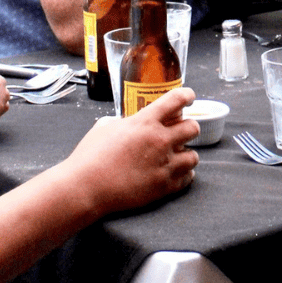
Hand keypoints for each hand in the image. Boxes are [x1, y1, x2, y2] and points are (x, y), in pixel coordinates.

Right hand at [64, 88, 199, 215]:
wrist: (87, 187)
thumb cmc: (91, 156)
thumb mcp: (104, 127)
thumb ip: (122, 122)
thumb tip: (125, 123)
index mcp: (144, 122)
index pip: (175, 100)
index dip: (186, 96)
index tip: (189, 97)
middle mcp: (159, 140)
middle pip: (192, 128)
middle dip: (188, 127)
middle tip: (181, 131)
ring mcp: (164, 164)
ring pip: (194, 156)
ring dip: (187, 154)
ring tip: (178, 156)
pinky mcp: (164, 186)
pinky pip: (187, 178)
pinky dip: (184, 174)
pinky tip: (175, 173)